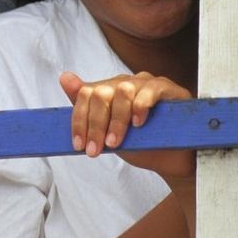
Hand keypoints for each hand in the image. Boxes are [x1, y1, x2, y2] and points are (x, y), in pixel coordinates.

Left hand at [61, 70, 195, 179]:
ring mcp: (147, 84)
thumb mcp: (107, 133)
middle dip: (95, 125)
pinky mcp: (168, 89)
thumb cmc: (141, 144)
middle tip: (96, 150)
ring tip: (115, 143)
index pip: (86, 94)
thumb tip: (64, 77)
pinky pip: (151, 90)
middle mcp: (126, 84)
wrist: (172, 160)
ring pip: (123, 91)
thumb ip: (85, 109)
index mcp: (109, 90)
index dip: (79, 121)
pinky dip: (141, 107)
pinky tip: (138, 124)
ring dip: (116, 121)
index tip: (80, 146)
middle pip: (101, 93)